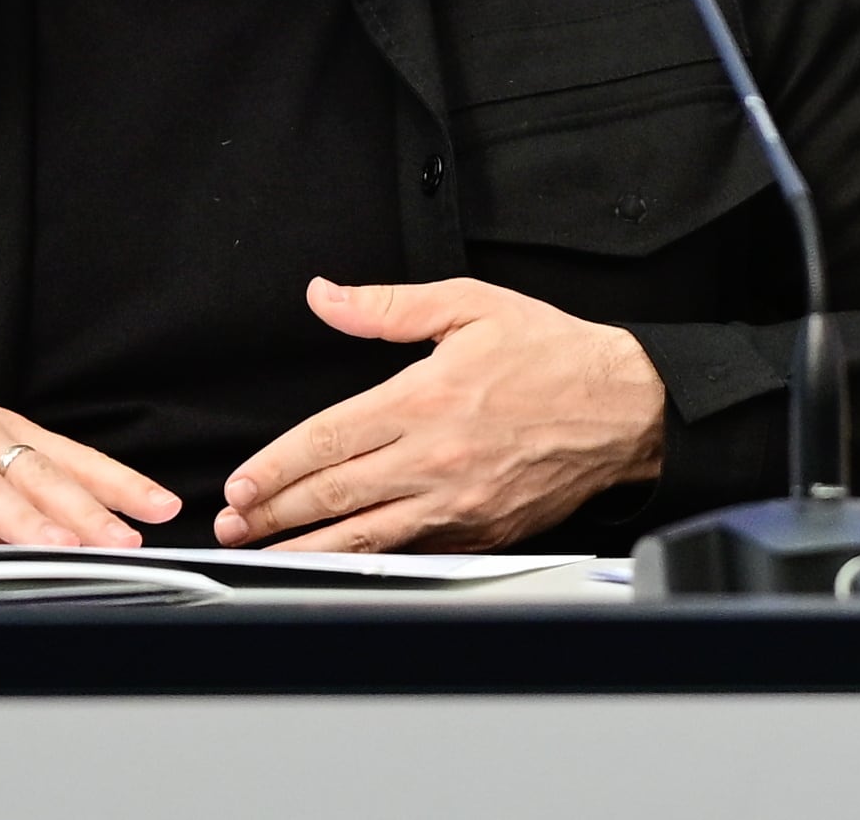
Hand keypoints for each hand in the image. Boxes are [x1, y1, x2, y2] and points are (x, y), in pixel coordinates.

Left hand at [214, 277, 667, 551]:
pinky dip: (368, 562)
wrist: (625, 407)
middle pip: (333, 494)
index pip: (327, 440)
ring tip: (266, 553)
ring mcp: (456, 503)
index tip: (241, 482)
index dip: (275, 466)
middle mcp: (434, 457)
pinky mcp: (480, 532)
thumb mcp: (472, 306)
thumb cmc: (554, 356)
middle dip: (274, 513)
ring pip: (363, 537)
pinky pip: (412, 552)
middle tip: (234, 523)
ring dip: (306, 547)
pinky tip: (341, 563)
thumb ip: (389, 307)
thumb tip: (326, 297)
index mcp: (425, 398)